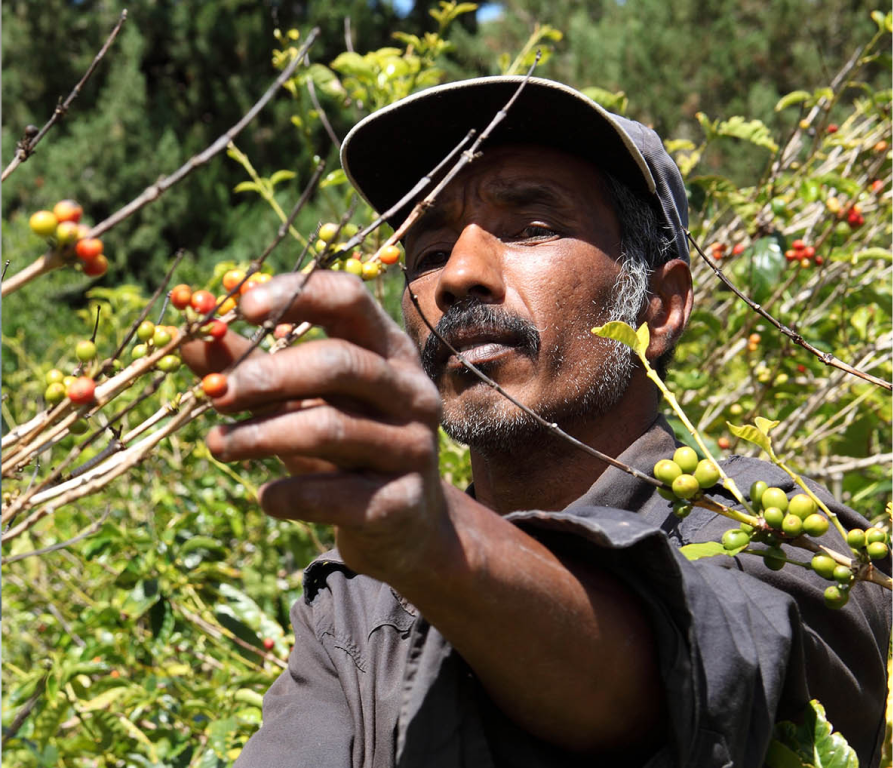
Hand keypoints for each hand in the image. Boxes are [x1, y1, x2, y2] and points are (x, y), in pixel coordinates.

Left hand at [181, 271, 447, 580]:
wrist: (402, 521)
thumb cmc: (344, 445)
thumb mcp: (302, 400)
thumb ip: (251, 367)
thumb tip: (187, 339)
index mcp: (389, 350)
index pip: (349, 298)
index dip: (295, 295)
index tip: (240, 308)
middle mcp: (411, 391)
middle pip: (339, 363)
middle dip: (267, 376)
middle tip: (215, 395)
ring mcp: (413, 447)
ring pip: (331, 428)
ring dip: (260, 436)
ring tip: (218, 447)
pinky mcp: (401, 502)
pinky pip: (332, 495)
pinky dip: (287, 495)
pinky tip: (266, 497)